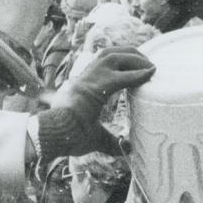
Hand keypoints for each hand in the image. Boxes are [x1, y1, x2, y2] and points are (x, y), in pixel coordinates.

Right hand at [38, 47, 154, 157]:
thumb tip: (126, 149)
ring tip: (151, 66)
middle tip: (149, 63)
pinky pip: (120, 76)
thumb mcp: (95, 138)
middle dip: (131, 54)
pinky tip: (150, 73)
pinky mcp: (93, 89)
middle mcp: (85, 77)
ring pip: (114, 56)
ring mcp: (87, 80)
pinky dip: (137, 74)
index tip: (137, 67)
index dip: (122, 62)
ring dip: (135, 58)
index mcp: (83, 85)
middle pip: (110, 53)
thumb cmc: (68, 138)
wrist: (51, 137)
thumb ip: (111, 141)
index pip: (104, 63)